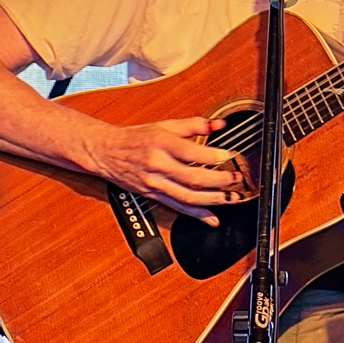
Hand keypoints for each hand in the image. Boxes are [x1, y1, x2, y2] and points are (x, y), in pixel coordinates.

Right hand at [79, 117, 244, 224]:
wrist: (106, 152)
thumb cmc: (136, 138)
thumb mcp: (164, 125)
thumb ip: (193, 125)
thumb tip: (218, 125)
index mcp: (161, 143)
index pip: (191, 152)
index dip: (213, 156)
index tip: (229, 156)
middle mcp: (158, 165)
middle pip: (193, 177)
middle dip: (220, 181)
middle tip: (237, 180)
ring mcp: (155, 183)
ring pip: (188, 196)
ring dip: (213, 200)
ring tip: (232, 199)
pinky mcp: (153, 196)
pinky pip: (178, 207)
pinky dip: (197, 214)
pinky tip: (212, 217)